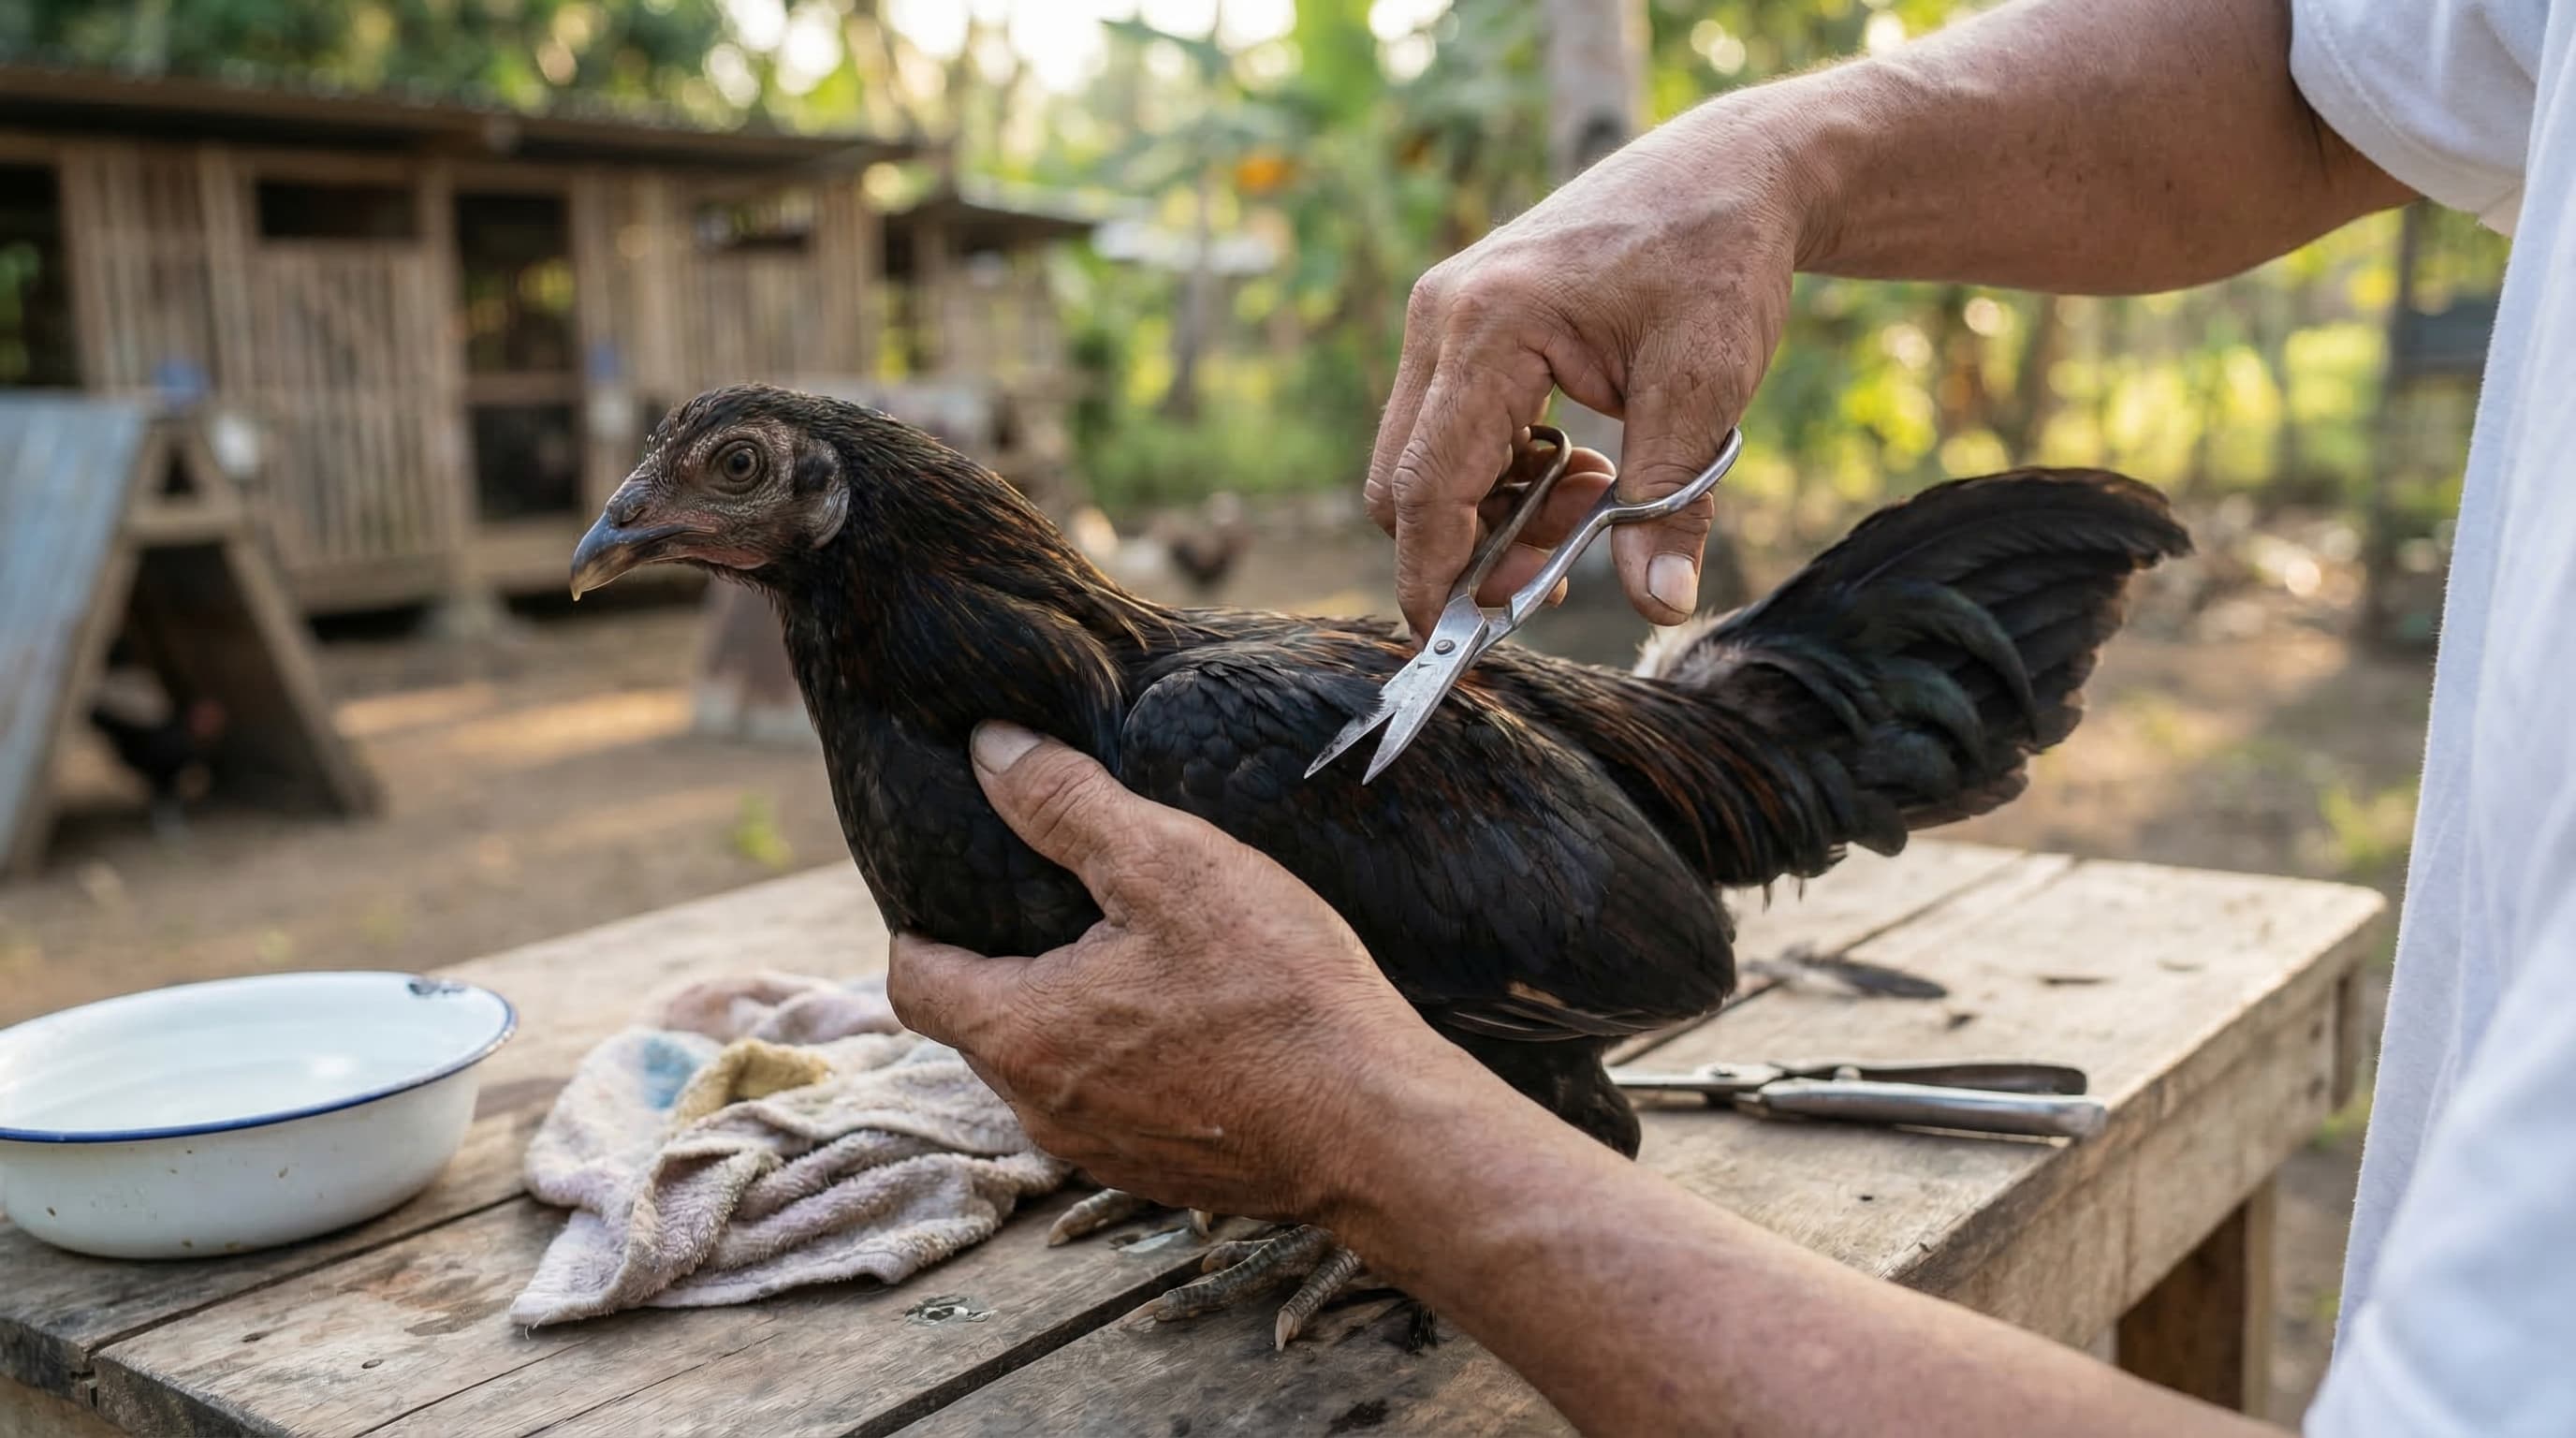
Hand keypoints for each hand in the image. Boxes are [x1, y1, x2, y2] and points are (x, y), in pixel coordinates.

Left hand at [886, 722, 1479, 1221]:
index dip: (926, 921)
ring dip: (1072, 1014)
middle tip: (1068, 900)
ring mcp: (1098, 1152)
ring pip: (1047, 1068)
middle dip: (1008, 961)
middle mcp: (1039, 1109)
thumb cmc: (1276, 994)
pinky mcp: (1157, 1176)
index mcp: (1019, 1034)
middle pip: (979, 1022)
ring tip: (1140, 955)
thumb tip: (988, 750)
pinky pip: (1111, 1107)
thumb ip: (1067, 805)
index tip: (969, 880)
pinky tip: (1195, 1021)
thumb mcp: (1170, 866)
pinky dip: (1128, 1062)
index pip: (912, 978)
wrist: (1377, 1127)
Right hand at [1366, 96, 1815, 635]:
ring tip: (1595, 496)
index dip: (1431, 577)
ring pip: (1424, 461)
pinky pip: (1449, 430)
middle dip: (1469, 548)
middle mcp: (1443, 316)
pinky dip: (1502, 472)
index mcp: (1490, 326)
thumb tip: (1662, 606)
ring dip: (1496, 511)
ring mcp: (1444, 315)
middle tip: (1559, 578)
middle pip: (1403, 482)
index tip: (1448, 646)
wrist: (1728, 174)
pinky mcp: (1462, 323)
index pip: (1425, 485)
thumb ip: (1670, 505)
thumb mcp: (1707, 391)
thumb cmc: (1718, 263)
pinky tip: (1580, 462)